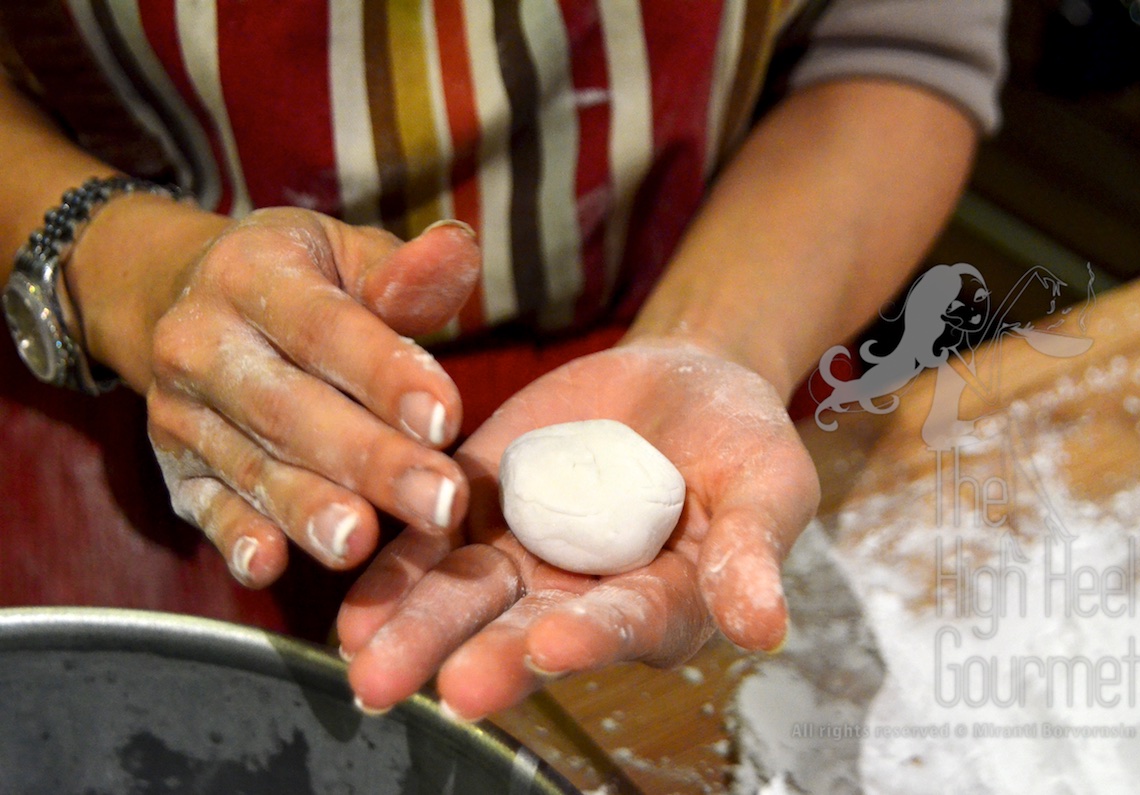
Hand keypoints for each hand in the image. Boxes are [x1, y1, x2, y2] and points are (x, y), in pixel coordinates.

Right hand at [143, 208, 478, 586]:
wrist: (180, 299)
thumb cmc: (300, 281)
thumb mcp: (346, 255)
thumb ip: (405, 272)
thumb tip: (460, 247)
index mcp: (252, 274)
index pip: (324, 329)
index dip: (384, 374)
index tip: (447, 418)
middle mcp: (201, 342)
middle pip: (292, 409)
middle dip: (369, 460)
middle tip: (439, 501)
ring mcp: (181, 412)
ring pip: (252, 465)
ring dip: (307, 509)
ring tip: (360, 543)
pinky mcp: (175, 469)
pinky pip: (205, 507)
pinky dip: (234, 537)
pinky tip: (268, 564)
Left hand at [337, 340, 817, 718]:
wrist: (676, 381)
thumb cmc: (738, 437)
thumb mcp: (765, 481)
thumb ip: (753, 549)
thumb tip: (766, 629)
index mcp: (662, 600)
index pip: (625, 623)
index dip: (592, 636)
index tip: (554, 646)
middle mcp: (584, 596)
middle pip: (532, 631)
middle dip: (490, 659)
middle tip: (451, 689)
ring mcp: (525, 557)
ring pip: (466, 602)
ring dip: (419, 635)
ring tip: (370, 669)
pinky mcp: (478, 512)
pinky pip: (429, 551)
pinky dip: (393, 579)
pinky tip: (354, 615)